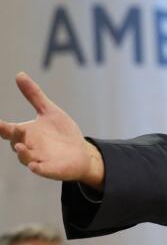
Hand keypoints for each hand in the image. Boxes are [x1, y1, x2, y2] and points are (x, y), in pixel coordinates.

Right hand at [0, 72, 103, 188]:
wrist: (80, 152)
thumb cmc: (61, 132)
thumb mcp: (49, 110)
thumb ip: (34, 95)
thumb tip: (19, 74)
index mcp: (25, 132)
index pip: (7, 130)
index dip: (0, 127)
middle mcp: (27, 146)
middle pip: (15, 141)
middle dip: (15, 135)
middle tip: (16, 128)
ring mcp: (38, 159)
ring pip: (25, 157)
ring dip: (23, 153)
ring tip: (21, 146)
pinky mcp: (50, 169)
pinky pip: (41, 170)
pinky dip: (37, 168)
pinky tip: (35, 166)